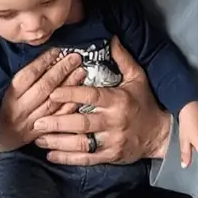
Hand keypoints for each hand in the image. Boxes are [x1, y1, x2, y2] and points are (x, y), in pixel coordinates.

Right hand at [0, 49, 86, 151]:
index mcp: (1, 96)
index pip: (26, 76)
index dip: (42, 62)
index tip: (55, 51)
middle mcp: (17, 109)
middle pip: (44, 87)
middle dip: (61, 71)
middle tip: (74, 57)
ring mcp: (27, 123)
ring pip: (53, 103)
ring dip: (69, 87)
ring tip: (80, 71)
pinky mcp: (34, 134)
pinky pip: (55, 120)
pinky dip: (68, 108)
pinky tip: (78, 96)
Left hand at [32, 37, 171, 165]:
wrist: (160, 134)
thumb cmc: (145, 103)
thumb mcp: (138, 78)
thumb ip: (122, 59)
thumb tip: (111, 37)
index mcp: (118, 101)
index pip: (91, 96)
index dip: (71, 94)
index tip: (52, 92)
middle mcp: (114, 122)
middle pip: (81, 123)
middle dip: (57, 123)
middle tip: (37, 121)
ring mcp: (111, 141)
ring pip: (81, 144)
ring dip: (58, 142)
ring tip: (39, 138)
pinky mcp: (110, 156)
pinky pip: (86, 159)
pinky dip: (67, 158)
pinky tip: (51, 155)